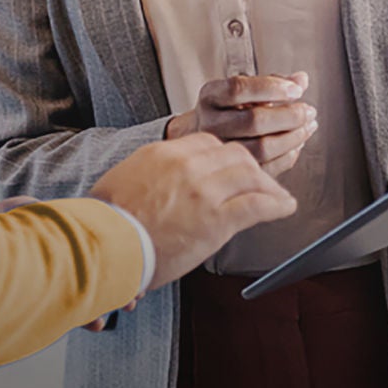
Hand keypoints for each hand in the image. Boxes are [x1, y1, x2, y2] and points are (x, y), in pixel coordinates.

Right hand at [90, 131, 295, 291]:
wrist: (101, 244)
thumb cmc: (105, 224)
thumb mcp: (120, 183)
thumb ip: (144, 179)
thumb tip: (148, 191)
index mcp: (162, 153)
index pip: (207, 142)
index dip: (225, 156)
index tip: (231, 167)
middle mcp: (187, 165)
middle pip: (234, 154)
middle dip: (250, 168)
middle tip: (259, 181)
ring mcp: (204, 191)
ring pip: (251, 174)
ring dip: (268, 185)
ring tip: (277, 196)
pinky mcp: (217, 219)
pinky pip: (258, 204)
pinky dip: (277, 204)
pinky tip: (285, 207)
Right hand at [166, 71, 316, 176]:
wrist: (199, 136)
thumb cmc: (226, 109)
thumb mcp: (241, 88)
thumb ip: (271, 82)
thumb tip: (301, 79)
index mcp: (210, 96)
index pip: (238, 88)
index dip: (271, 87)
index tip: (297, 88)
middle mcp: (210, 124)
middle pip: (254, 121)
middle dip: (289, 116)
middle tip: (308, 111)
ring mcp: (220, 150)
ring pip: (262, 148)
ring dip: (293, 137)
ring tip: (308, 126)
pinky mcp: (233, 172)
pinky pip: (267, 167)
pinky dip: (288, 156)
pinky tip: (297, 144)